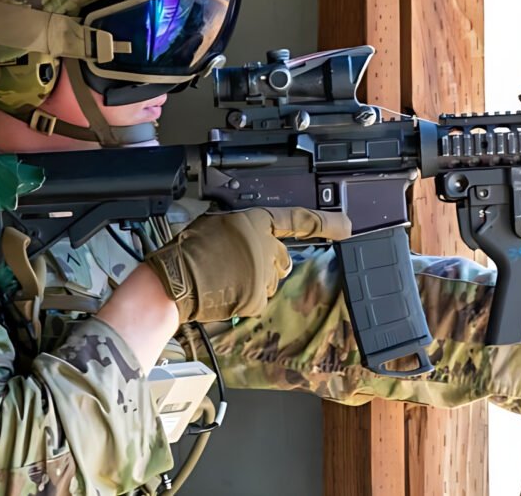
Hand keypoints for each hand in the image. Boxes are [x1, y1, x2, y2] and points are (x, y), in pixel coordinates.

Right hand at [144, 207, 351, 322]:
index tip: (345, 225)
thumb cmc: (188, 250)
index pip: (298, 220)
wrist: (175, 281)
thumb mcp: (217, 222)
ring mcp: (264, 274)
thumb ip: (244, 228)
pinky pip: (258, 300)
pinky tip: (224, 291)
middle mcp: (266, 247)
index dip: (325, 222)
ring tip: (222, 276)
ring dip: (253, 280)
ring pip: (269, 280)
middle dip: (265, 262)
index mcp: (256, 222)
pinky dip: (244, 298)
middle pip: (281, 257)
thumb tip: (253, 236)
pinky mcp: (258, 298)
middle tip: (234, 263)